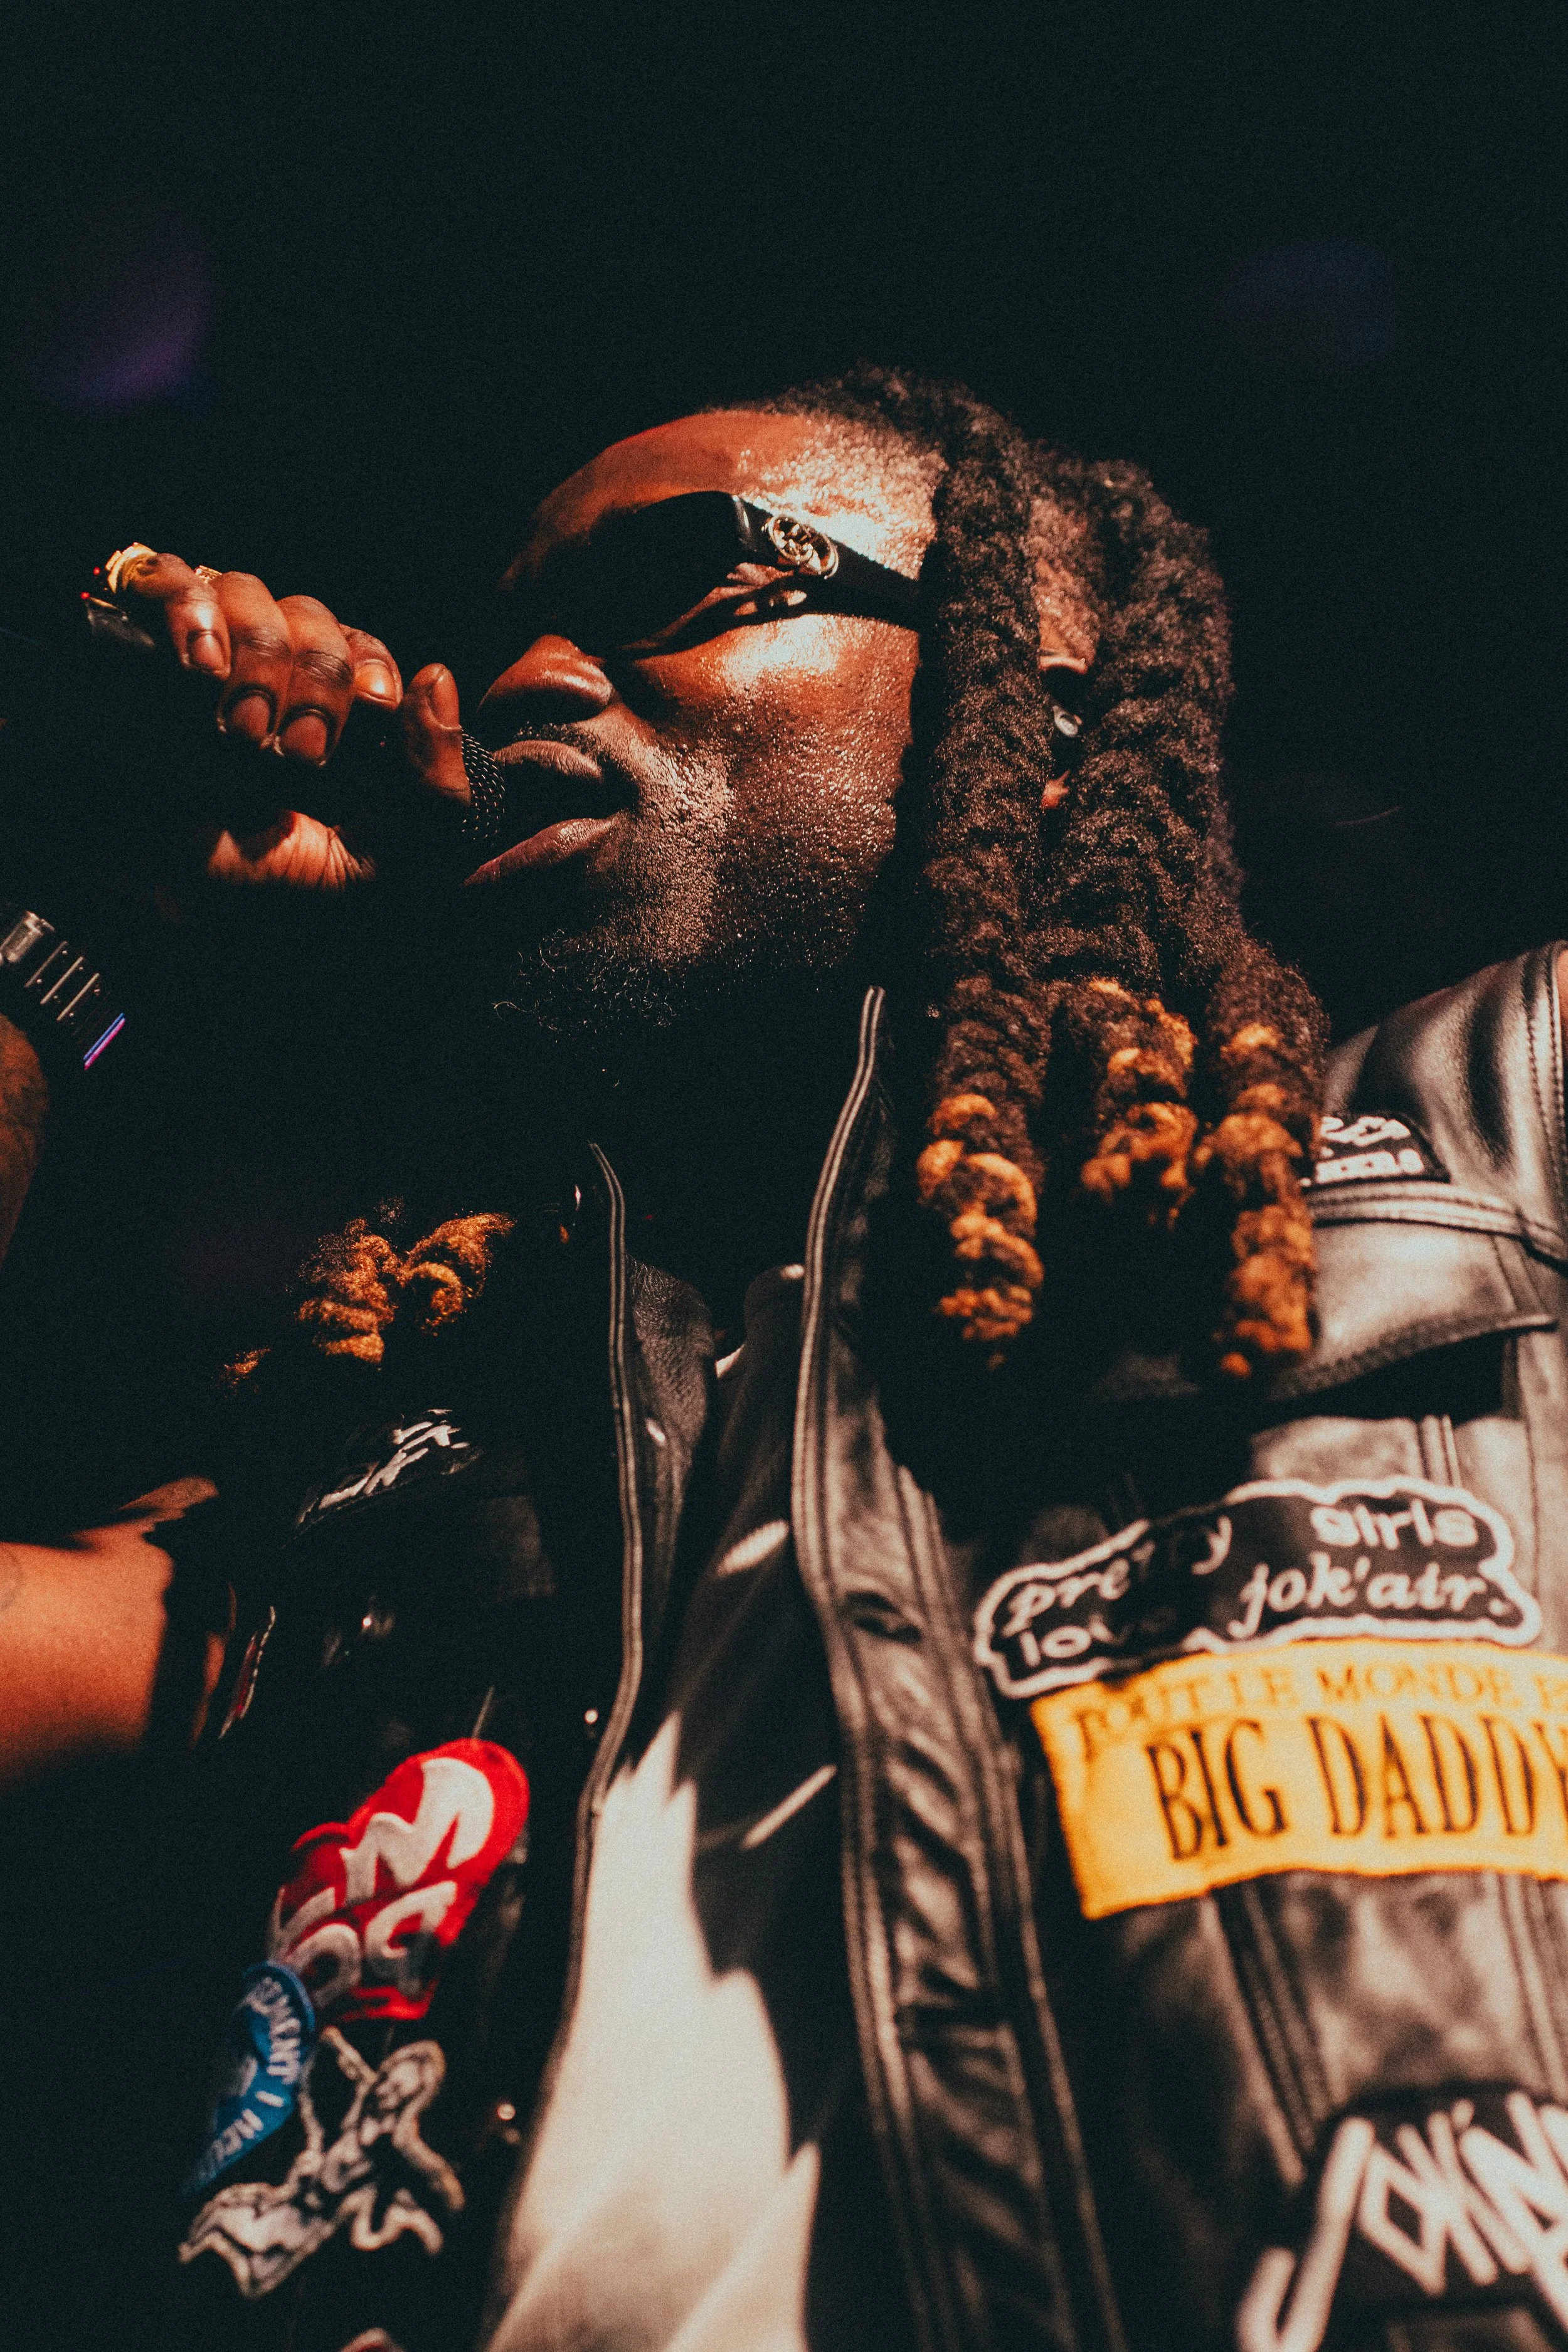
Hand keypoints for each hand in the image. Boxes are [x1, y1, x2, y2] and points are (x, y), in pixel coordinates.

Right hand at [119, 551, 470, 891]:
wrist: (179, 914)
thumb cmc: (280, 896)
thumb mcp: (384, 864)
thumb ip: (435, 787)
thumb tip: (436, 678)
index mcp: (335, 723)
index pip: (366, 650)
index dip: (373, 670)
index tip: (371, 712)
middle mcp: (276, 684)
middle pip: (312, 618)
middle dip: (316, 681)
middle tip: (296, 754)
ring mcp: (210, 664)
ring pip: (249, 593)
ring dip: (258, 656)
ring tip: (240, 732)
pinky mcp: (145, 651)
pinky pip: (170, 580)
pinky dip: (190, 608)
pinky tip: (199, 664)